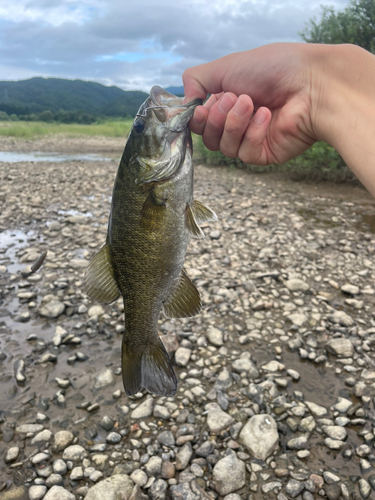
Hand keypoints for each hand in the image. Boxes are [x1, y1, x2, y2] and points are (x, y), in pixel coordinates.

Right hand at [183, 43, 318, 165]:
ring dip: (234, 123)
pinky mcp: (264, 154)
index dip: (197, 119)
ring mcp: (251, 140)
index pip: (200, 122)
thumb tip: (185, 102)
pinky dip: (253, 132)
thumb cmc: (272, 70)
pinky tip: (268, 115)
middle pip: (208, 138)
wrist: (310, 83)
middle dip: (217, 119)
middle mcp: (238, 123)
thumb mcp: (226, 66)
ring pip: (224, 148)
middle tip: (233, 98)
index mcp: (227, 103)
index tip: (201, 108)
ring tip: (251, 103)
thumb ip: (196, 80)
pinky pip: (244, 154)